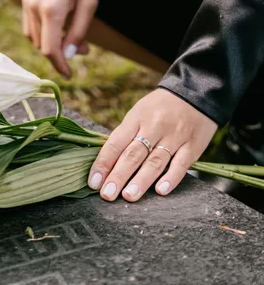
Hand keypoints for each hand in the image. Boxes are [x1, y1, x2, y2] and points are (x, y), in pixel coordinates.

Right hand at [21, 0, 97, 77]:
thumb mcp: (88, 3)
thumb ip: (79, 31)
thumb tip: (70, 56)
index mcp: (52, 9)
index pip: (51, 49)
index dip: (59, 66)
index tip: (68, 75)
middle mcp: (34, 8)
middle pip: (43, 46)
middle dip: (61, 53)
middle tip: (84, 49)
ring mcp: (26, 4)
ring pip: (35, 39)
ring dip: (52, 44)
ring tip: (73, 38)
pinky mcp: (25, 0)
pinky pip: (31, 27)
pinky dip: (44, 34)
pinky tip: (59, 28)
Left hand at [87, 89, 217, 201]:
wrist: (196, 93)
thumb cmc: (159, 109)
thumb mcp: (138, 114)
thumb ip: (124, 137)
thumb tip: (105, 165)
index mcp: (136, 119)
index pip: (115, 143)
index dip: (103, 163)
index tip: (93, 182)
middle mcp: (154, 127)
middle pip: (133, 154)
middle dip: (118, 176)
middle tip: (107, 194)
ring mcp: (175, 136)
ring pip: (156, 161)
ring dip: (141, 180)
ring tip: (129, 196)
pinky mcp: (194, 145)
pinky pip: (182, 163)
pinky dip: (171, 178)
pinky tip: (161, 191)